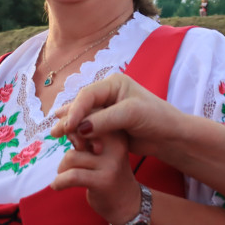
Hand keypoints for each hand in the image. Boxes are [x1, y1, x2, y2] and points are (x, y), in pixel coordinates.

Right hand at [50, 73, 180, 157]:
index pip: (87, 95)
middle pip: (80, 106)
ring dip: (73, 129)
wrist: (169, 137)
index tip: (67, 127)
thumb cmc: (156, 119)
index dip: (75, 110)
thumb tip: (80, 128)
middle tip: (56, 134)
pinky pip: (87, 129)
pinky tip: (71, 141)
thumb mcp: (131, 115)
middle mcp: (107, 94)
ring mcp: (105, 110)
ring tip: (63, 139)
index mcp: (113, 84)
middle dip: (70, 120)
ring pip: (81, 118)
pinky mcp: (106, 125)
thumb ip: (104, 120)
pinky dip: (80, 135)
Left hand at [51, 128, 142, 224]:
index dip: (72, 128)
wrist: (128, 203)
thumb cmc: (108, 173)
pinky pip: (71, 176)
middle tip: (68, 163)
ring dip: (62, 169)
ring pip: (71, 157)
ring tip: (66, 176)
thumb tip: (62, 126)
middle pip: (77, 134)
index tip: (71, 143)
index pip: (87, 119)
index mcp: (117, 132)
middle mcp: (116, 144)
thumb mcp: (102, 150)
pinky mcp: (103, 181)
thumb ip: (87, 137)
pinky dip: (59, 182)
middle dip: (68, 147)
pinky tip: (58, 186)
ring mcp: (111, 163)